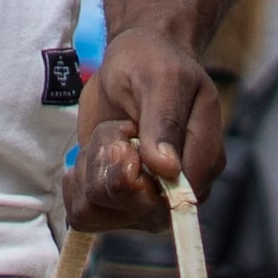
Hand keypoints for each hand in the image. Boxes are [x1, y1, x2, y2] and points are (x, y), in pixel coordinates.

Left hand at [65, 29, 226, 234]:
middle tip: (119, 129)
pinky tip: (90, 154)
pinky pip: (81, 214)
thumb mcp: (161, 80)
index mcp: (203, 163)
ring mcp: (143, 203)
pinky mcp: (112, 203)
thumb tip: (168, 170)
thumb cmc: (153, 64)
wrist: (131, 63)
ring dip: (90, 167)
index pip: (172, 200)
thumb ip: (164, 122)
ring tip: (109, 135)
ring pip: (97, 212)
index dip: (139, 173)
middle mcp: (176, 193)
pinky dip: (75, 182)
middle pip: (134, 211)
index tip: (130, 133)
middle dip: (110, 165)